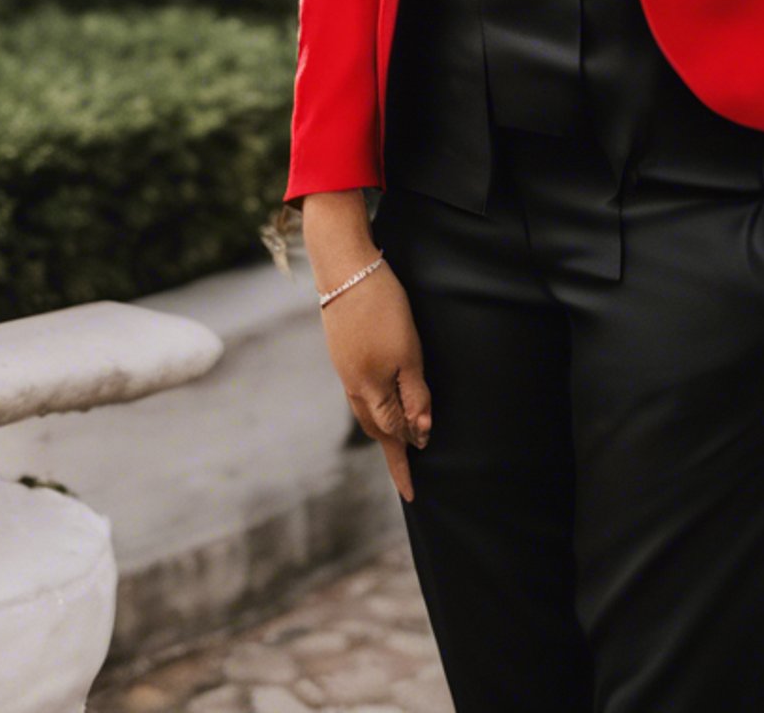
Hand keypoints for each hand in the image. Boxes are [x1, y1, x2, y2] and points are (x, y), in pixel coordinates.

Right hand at [318, 258, 432, 502]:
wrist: (346, 270)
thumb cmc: (383, 309)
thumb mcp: (409, 352)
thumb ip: (415, 394)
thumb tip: (420, 433)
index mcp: (371, 391)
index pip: (392, 437)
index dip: (404, 462)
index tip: (413, 493)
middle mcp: (353, 385)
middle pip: (376, 428)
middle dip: (392, 449)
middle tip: (408, 470)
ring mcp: (345, 368)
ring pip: (366, 410)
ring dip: (383, 427)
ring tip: (397, 440)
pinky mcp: (343, 352)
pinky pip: (359, 391)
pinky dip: (374, 405)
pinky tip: (380, 399)